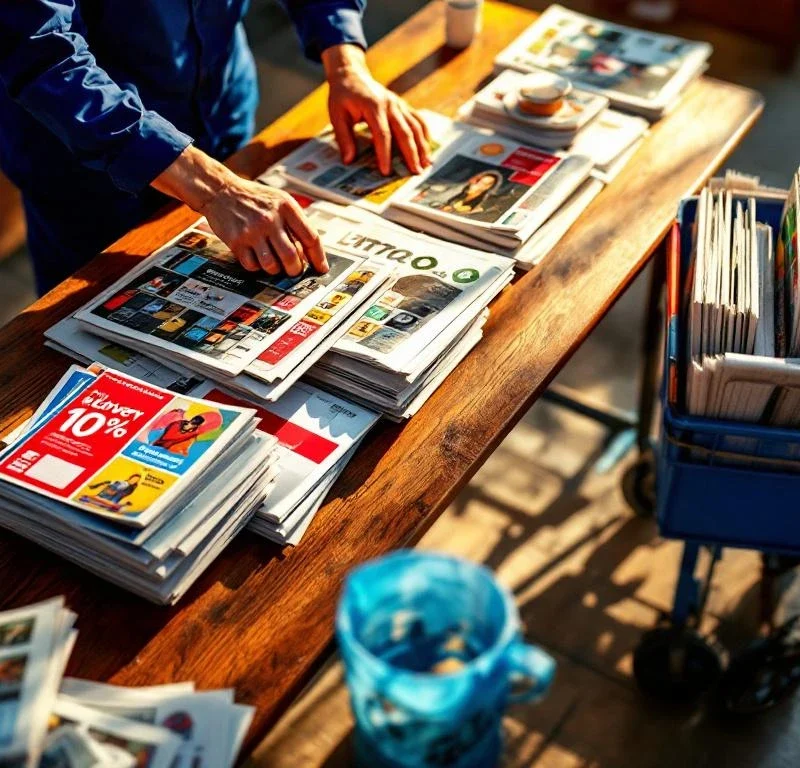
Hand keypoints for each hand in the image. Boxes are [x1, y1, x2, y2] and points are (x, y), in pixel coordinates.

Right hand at [152, 146, 326, 275]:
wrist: (221, 191)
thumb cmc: (255, 199)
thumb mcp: (280, 201)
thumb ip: (295, 222)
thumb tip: (309, 254)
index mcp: (286, 207)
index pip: (310, 237)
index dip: (318, 257)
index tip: (321, 268)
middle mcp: (270, 219)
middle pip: (292, 257)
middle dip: (295, 269)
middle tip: (293, 269)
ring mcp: (252, 230)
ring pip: (272, 266)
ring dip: (275, 269)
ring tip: (273, 261)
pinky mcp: (237, 241)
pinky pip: (252, 266)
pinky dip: (257, 267)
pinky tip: (256, 256)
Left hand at [322, 44, 430, 175]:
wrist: (351, 73)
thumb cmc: (342, 96)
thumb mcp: (336, 115)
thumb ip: (344, 138)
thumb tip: (349, 161)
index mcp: (373, 106)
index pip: (382, 134)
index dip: (385, 154)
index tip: (386, 171)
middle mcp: (390, 104)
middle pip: (405, 132)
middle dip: (411, 154)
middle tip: (415, 172)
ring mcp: (398, 104)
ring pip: (415, 126)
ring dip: (422, 146)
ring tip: (426, 164)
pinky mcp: (402, 105)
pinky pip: (418, 119)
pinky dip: (425, 133)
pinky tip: (428, 148)